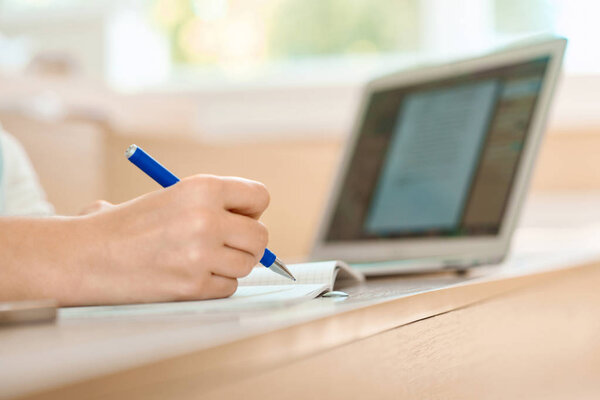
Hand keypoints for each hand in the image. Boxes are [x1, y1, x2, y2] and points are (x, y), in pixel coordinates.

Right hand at [67, 175, 269, 304]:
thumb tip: (250, 220)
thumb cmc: (128, 224)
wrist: (86, 254)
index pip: (260, 196)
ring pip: (246, 264)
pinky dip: (214, 285)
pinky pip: (228, 287)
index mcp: (203, 187)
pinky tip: (188, 276)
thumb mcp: (172, 196)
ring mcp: (201, 254)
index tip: (238, 219)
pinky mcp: (193, 285)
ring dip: (229, 266)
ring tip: (198, 260)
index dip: (251, 210)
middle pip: (261, 236)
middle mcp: (207, 218)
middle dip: (246, 243)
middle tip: (223, 245)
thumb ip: (213, 203)